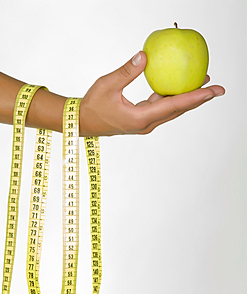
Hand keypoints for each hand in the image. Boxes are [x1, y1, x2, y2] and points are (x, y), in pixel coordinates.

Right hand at [79, 51, 224, 135]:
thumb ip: (127, 71)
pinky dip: (172, 99)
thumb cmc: (92, 106)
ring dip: (187, 99)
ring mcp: (145, 123)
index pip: (173, 105)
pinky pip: (162, 109)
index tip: (212, 90)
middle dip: (199, 99)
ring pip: (172, 111)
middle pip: (178, 110)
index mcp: (140, 118)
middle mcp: (146, 124)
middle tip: (217, 88)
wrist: (83, 122)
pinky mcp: (141, 120)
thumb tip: (144, 56)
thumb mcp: (108, 85)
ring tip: (203, 86)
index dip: (194, 97)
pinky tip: (177, 88)